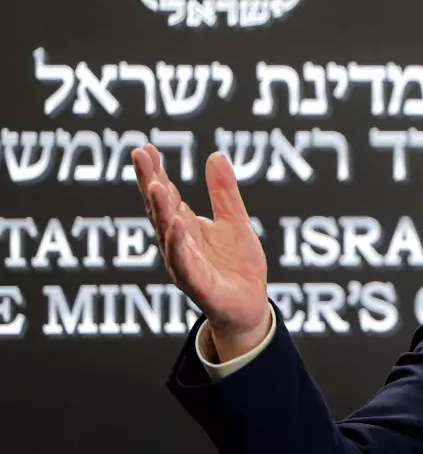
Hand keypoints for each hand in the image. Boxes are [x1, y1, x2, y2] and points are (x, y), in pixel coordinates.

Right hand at [131, 145, 269, 359]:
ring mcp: (184, 263)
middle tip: (140, 156)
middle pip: (160, 209)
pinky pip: (184, 263)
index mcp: (185, 227)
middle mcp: (178, 243)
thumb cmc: (237, 265)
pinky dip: (178, 244)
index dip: (156, 172)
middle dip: (150, 182)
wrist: (250, 305)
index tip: (145, 148)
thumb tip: (215, 155)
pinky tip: (176, 224)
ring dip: (160, 210)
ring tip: (155, 185)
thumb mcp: (235, 221)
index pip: (166, 196)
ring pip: (167, 234)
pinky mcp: (197, 284)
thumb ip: (224, 192)